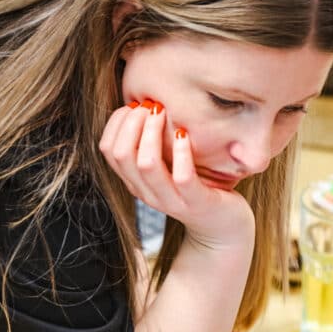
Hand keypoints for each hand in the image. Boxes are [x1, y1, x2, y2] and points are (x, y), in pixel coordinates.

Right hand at [99, 101, 252, 247]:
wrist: (223, 228)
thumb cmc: (197, 186)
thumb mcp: (169, 166)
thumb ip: (153, 145)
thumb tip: (142, 104)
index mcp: (136, 182)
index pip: (108, 150)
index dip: (116, 122)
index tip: (134, 106)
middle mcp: (148, 193)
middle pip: (122, 154)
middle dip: (132, 122)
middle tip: (150, 106)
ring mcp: (172, 201)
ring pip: (147, 164)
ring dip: (151, 132)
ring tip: (163, 113)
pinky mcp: (197, 203)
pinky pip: (182, 177)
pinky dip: (181, 152)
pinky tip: (184, 134)